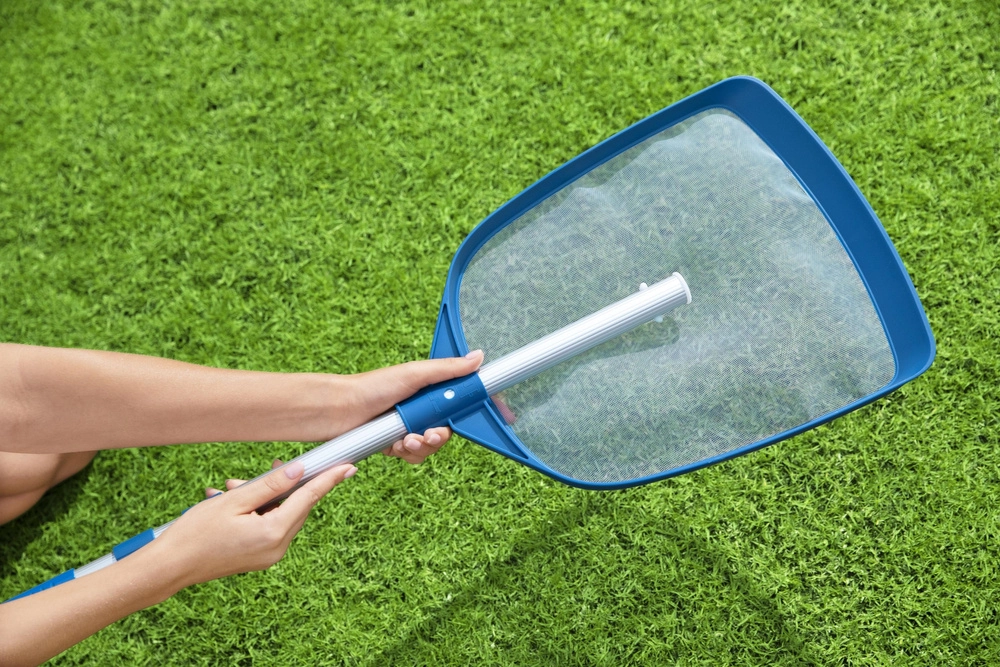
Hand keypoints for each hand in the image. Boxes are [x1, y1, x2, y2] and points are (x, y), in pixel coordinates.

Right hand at [157, 460, 355, 588]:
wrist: (168, 567)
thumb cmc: (195, 533)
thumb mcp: (234, 501)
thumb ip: (269, 485)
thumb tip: (299, 471)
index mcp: (274, 534)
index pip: (309, 499)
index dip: (328, 480)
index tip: (348, 467)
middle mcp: (276, 549)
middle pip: (296, 507)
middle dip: (285, 484)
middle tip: (273, 465)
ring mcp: (267, 556)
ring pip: (279, 515)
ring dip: (264, 496)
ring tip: (232, 486)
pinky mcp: (257, 557)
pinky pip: (267, 526)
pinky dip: (256, 510)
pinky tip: (230, 500)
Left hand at [338, 350, 484, 464]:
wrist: (338, 411)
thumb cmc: (372, 386)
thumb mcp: (414, 374)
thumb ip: (447, 370)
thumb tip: (479, 357)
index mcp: (429, 390)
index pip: (463, 400)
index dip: (480, 410)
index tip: (503, 416)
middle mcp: (421, 409)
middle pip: (449, 429)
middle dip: (441, 435)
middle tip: (430, 434)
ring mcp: (408, 427)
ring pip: (431, 446)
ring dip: (422, 446)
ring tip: (406, 440)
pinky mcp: (395, 445)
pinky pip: (413, 456)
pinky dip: (406, 453)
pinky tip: (395, 445)